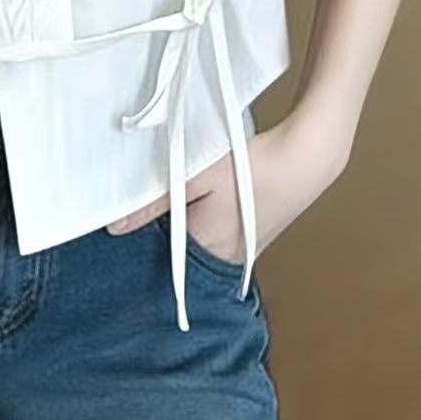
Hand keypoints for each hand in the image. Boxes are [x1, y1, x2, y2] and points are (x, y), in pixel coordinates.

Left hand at [105, 114, 346, 264]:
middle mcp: (223, 261)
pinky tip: (199, 193)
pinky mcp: (249, 236)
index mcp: (205, 253)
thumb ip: (155, 202)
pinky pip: (213, 233)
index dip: (139, 237)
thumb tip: (116, 227)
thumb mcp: (196, 176)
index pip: (158, 256)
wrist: (305, 158)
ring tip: (174, 191)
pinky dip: (201, 216)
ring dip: (182, 219)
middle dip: (160, 228)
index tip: (122, 218)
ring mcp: (239, 251)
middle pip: (176, 250)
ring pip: (194, 239)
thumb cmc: (252, 168)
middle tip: (145, 198)